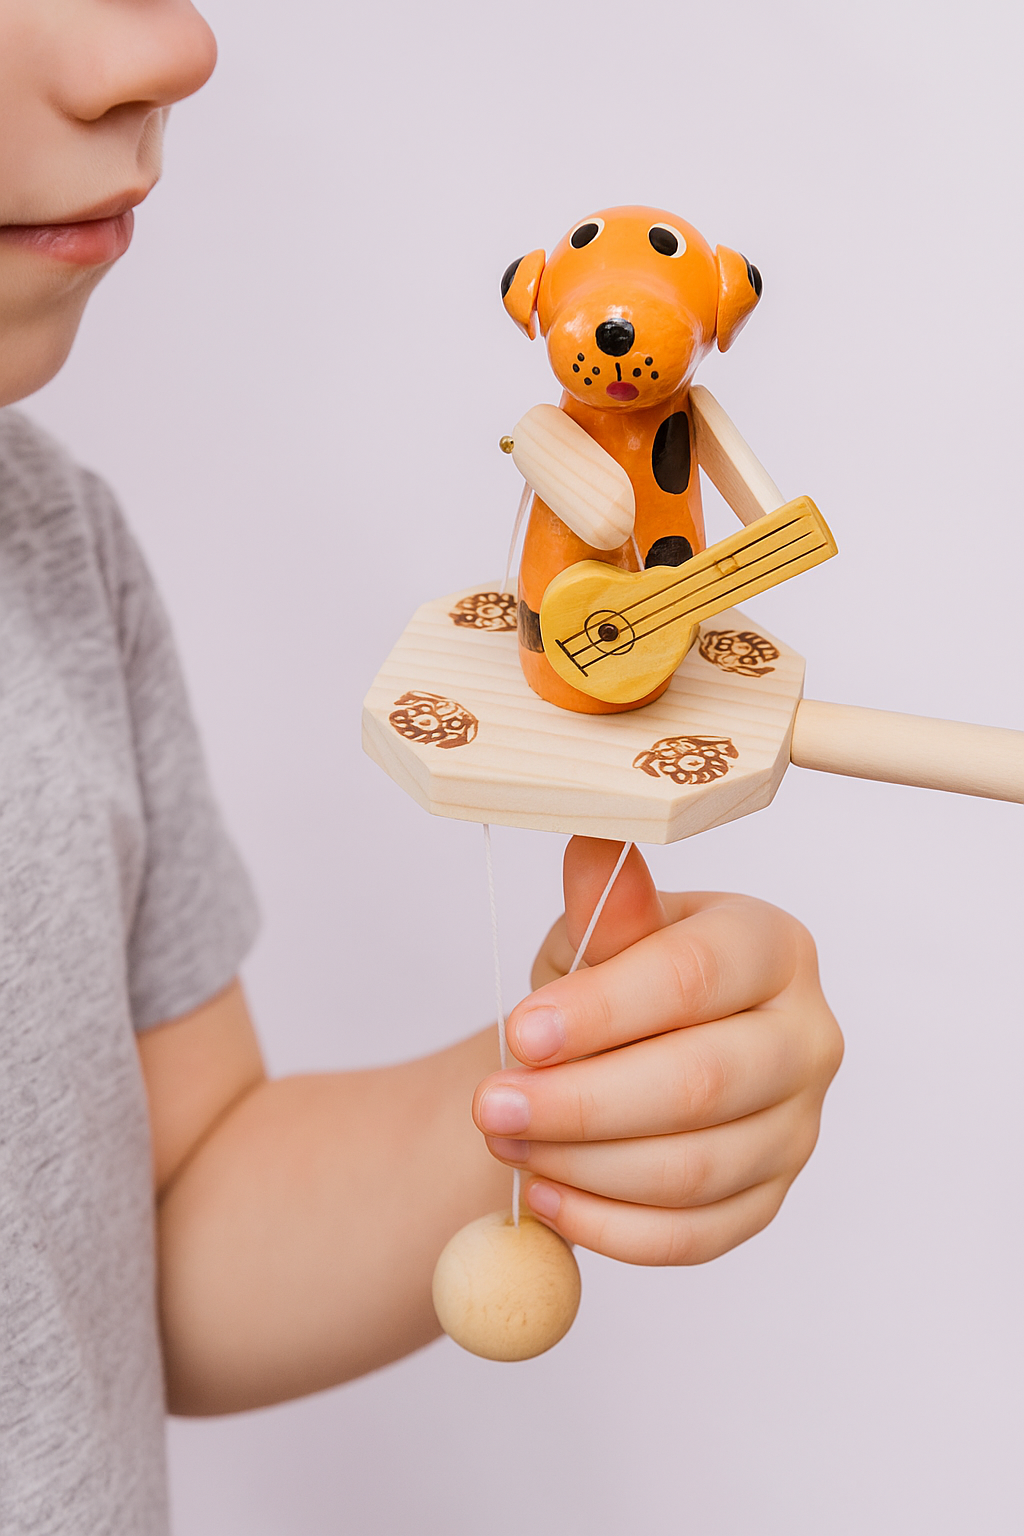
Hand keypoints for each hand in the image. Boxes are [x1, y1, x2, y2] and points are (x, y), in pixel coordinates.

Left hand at [472, 838, 842, 1265]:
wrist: (621, 1060)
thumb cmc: (614, 985)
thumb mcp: (600, 935)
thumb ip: (605, 904)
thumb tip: (592, 844)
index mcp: (773, 947)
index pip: (696, 979)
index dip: (604, 1010)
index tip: (520, 1031)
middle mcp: (806, 1037)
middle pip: (702, 1084)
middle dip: (582, 1103)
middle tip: (491, 1106)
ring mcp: (798, 1127)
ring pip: (695, 1169)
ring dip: (584, 1165)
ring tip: (504, 1144)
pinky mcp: (768, 1200)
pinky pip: (693, 1237)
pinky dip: (609, 1226)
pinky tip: (544, 1196)